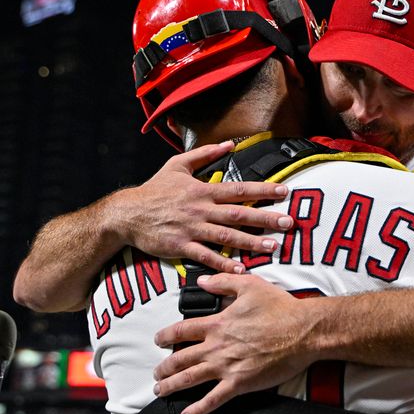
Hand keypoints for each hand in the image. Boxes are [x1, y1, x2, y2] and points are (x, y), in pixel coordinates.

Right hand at [117, 141, 293, 272]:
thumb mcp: (177, 165)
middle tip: (288, 223)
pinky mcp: (180, 246)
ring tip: (272, 247)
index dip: (262, 190)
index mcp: (203, 190)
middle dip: (265, 218)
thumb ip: (205, 153)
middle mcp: (201, 209)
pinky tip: (240, 269)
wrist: (126, 214)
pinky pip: (205, 255)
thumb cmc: (154, 190)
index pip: (239, 189)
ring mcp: (191, 228)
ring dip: (251, 242)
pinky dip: (223, 262)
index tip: (284, 192)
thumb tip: (230, 144)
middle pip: (239, 213)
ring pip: (226, 235)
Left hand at [152, 273, 321, 413]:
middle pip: (180, 358)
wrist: (303, 331)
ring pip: (189, 378)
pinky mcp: (239, 383)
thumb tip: (202, 281)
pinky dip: (197, 409)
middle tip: (157, 371)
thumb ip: (223, 282)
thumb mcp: (250, 285)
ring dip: (171, 385)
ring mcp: (226, 366)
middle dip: (164, 366)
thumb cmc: (281, 308)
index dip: (165, 336)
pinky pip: (213, 399)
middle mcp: (217, 346)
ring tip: (161, 390)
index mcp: (218, 324)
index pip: (182, 330)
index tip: (158, 340)